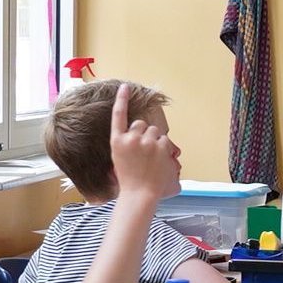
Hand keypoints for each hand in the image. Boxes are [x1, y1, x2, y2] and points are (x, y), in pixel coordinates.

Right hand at [107, 84, 181, 204]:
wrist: (139, 194)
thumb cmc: (131, 182)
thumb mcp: (119, 161)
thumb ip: (128, 146)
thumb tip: (137, 141)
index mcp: (116, 141)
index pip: (118, 116)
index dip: (122, 100)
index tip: (125, 88)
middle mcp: (129, 137)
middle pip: (142, 125)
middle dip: (146, 135)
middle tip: (146, 154)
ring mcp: (144, 141)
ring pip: (156, 131)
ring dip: (157, 141)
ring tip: (153, 159)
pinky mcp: (158, 146)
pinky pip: (164, 138)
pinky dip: (166, 147)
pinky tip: (160, 155)